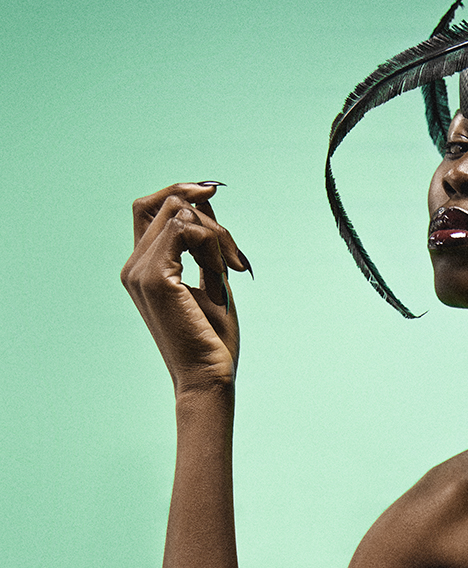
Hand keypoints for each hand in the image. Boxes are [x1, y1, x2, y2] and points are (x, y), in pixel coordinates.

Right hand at [121, 182, 251, 390]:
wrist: (208, 377)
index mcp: (142, 268)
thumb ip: (204, 242)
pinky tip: (221, 274)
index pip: (151, 208)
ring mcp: (139, 270)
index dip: (179, 191)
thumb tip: (205, 198)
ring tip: (229, 272)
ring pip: (179, 212)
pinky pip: (185, 229)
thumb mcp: (211, 277)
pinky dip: (212, 245)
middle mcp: (133, 266)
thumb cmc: (212, 339)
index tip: (212, 191)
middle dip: (212, 220)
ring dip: (216, 237)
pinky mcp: (153, 277)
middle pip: (169, 204)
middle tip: (235, 258)